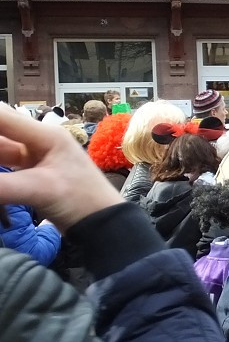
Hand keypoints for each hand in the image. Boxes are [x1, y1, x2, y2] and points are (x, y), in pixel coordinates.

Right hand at [0, 103, 120, 230]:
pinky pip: (3, 165)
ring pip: (0, 148)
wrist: (104, 225)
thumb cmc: (82, 202)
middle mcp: (38, 140)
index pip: (1, 116)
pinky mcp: (31, 173)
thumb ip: (0, 186)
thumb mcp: (39, 190)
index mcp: (46, 135)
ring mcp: (34, 157)